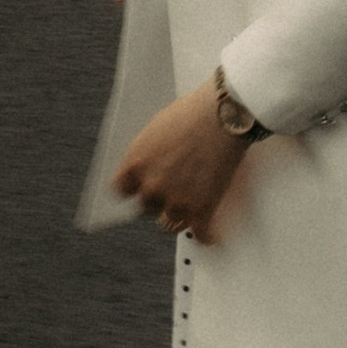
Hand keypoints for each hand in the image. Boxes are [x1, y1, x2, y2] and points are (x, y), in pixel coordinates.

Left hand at [113, 84, 253, 246]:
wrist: (225, 114)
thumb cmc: (194, 113)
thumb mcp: (157, 128)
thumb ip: (148, 154)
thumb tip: (148, 167)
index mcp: (136, 164)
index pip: (120, 191)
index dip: (132, 190)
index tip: (138, 191)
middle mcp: (152, 186)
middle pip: (145, 207)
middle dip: (157, 200)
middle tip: (172, 191)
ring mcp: (177, 201)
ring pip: (170, 223)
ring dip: (178, 216)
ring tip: (188, 209)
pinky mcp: (203, 210)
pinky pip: (201, 235)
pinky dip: (206, 234)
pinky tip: (210, 232)